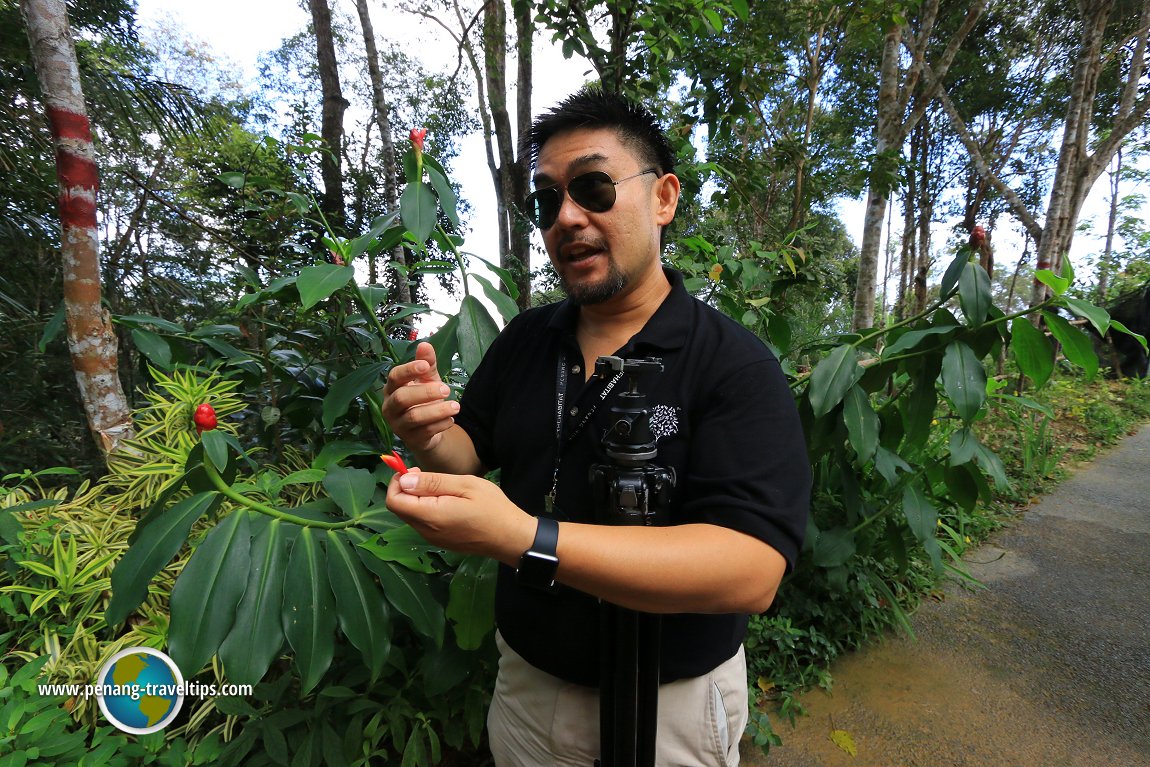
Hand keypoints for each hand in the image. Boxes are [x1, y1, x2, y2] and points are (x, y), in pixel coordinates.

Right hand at [381, 342, 459, 451]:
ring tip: (456, 406)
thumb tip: (425, 344)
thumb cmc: (424, 399)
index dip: (408, 370)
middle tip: (446, 389)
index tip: (424, 365)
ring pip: (414, 417)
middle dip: (425, 392)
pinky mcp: (410, 440)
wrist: (427, 430)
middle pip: (402, 398)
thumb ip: (427, 364)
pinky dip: (440, 424)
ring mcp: (398, 425)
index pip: (394, 376)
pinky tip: (451, 419)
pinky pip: (425, 432)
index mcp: (392, 388)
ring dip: (437, 411)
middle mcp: (390, 407)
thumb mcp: (427, 380)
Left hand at [386, 469, 534, 563]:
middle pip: (400, 509)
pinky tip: (446, 501)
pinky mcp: (440, 541)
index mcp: (431, 515)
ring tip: (441, 487)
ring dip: (416, 499)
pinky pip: (423, 523)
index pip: (394, 501)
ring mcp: (433, 538)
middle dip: (406, 489)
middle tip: (426, 475)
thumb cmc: (492, 508)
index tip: (414, 470)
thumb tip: (404, 480)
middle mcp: (426, 531)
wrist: (510, 537)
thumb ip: (433, 482)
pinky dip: (425, 509)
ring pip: (411, 515)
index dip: (397, 483)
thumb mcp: (465, 485)